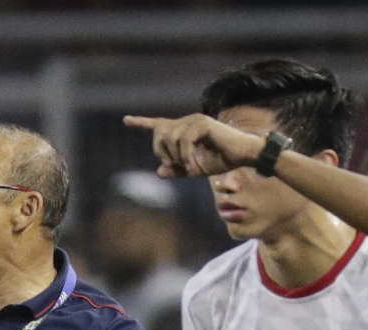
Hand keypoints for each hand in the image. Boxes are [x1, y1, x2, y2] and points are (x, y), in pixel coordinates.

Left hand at [123, 113, 266, 178]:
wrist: (242, 155)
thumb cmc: (221, 160)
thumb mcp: (194, 169)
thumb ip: (177, 170)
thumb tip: (159, 171)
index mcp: (182, 130)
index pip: (158, 124)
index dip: (140, 123)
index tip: (125, 120)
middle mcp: (186, 121)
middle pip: (159, 134)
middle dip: (163, 153)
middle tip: (179, 166)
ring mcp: (194, 120)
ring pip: (170, 139)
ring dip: (178, 158)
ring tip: (192, 167)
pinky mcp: (202, 123)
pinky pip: (183, 141)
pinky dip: (186, 156)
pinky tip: (195, 166)